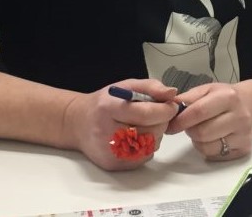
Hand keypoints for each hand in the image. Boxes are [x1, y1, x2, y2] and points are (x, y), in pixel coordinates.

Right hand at [62, 78, 178, 169]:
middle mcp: (107, 133)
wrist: (79, 123)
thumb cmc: (105, 102)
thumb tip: (172, 93)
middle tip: (159, 114)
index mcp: (108, 108)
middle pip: (150, 131)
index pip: (144, 113)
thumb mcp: (125, 86)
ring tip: (146, 124)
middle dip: (161, 122)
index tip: (172, 106)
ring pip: (150, 146)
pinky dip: (147, 146)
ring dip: (156, 134)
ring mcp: (110, 152)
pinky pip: (143, 157)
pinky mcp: (114, 165)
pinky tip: (138, 136)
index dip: (163, 110)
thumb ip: (151, 87)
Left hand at [166, 82, 251, 160]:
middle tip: (189, 125)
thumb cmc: (225, 97)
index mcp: (228, 97)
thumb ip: (188, 98)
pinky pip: (215, 155)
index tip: (170, 124)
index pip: (199, 112)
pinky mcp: (243, 150)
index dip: (181, 120)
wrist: (251, 106)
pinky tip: (212, 137)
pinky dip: (207, 148)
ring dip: (197, 140)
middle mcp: (239, 117)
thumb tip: (169, 107)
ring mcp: (243, 135)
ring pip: (207, 147)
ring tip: (202, 129)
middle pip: (202, 132)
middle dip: (190, 130)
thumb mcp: (207, 89)